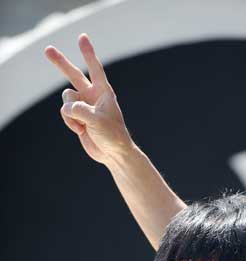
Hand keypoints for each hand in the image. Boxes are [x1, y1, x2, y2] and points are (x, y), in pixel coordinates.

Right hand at [45, 34, 132, 164]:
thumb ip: (79, 110)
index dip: (87, 53)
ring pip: (66, 99)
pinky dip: (70, 122)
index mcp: (103, 91)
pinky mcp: (77, 117)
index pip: (95, 68)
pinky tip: (81, 130)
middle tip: (47, 49)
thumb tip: (65, 108)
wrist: (113, 154)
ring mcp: (83, 106)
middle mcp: (92, 95)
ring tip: (83, 124)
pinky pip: (65, 113)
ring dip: (71, 113)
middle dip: (61, 63)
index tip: (82, 37)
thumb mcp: (97, 121)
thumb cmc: (113, 135)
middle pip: (73, 74)